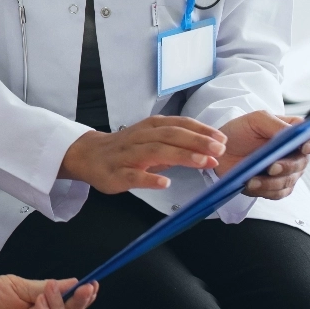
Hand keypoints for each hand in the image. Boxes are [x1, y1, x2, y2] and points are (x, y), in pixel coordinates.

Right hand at [59, 117, 226, 192]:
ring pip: (156, 152)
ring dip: (181, 156)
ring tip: (202, 163)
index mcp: (150, 127)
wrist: (87, 155)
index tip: (222, 139)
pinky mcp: (116, 173)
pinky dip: (149, 179)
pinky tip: (165, 184)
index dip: (201, 130)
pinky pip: (133, 176)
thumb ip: (176, 144)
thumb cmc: (125, 148)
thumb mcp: (151, 139)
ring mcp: (127, 155)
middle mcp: (140, 137)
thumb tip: (207, 151)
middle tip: (219, 150)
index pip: (179, 124)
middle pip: (170, 135)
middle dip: (196, 141)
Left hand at [214, 111, 309, 199]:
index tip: (305, 146)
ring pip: (289, 180)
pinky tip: (251, 183)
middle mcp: (294, 153)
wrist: (221, 150)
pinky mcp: (275, 186)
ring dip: (272, 181)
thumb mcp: (256, 119)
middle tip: (271, 166)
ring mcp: (286, 171)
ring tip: (253, 178)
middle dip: (287, 166)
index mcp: (294, 133)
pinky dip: (265, 190)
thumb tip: (292, 133)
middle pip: (302, 163)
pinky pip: (278, 193)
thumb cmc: (240, 131)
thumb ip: (276, 124)